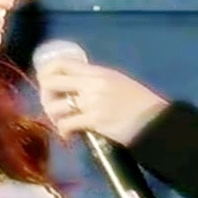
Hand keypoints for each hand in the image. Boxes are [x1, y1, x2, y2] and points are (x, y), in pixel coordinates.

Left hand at [36, 58, 169, 145]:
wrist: (152, 120)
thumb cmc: (137, 100)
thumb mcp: (116, 81)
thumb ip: (94, 80)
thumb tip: (73, 84)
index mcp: (96, 71)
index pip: (61, 63)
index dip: (46, 71)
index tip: (45, 82)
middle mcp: (91, 83)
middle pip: (51, 82)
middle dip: (45, 95)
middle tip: (51, 105)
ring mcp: (91, 102)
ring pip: (55, 106)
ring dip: (53, 116)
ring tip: (61, 121)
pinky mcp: (94, 121)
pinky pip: (66, 125)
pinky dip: (63, 131)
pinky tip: (68, 134)